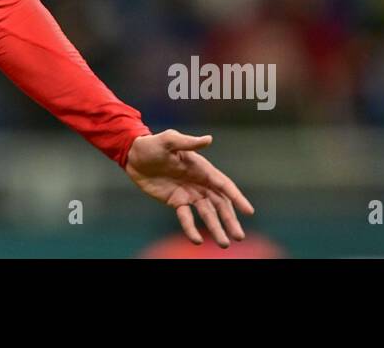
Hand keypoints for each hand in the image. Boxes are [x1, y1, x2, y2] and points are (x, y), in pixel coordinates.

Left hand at [125, 129, 253, 246]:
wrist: (133, 156)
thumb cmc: (152, 144)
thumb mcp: (169, 140)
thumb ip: (188, 142)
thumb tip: (209, 139)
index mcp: (202, 168)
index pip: (224, 185)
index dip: (237, 198)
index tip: (249, 211)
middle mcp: (200, 182)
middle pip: (220, 204)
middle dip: (230, 220)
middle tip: (239, 237)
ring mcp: (189, 194)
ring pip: (207, 214)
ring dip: (216, 229)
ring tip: (224, 244)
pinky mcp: (176, 202)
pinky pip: (186, 218)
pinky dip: (191, 229)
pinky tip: (196, 240)